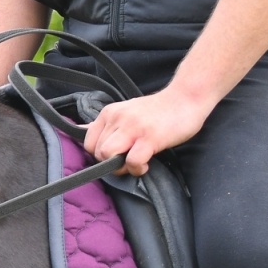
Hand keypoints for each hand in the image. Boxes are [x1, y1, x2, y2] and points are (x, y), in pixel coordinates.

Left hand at [81, 88, 212, 175]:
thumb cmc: (157, 110)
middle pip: (97, 152)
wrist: (185, 98)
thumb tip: (82, 130)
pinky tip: (146, 165)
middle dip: (110, 164)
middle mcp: (117, 118)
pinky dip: (138, 169)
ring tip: (135, 164)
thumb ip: (107, 124)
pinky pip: (133, 161)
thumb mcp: (125, 111)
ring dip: (121, 168)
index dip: (99, 156)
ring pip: (108, 155)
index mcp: (109, 113)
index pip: (88, 142)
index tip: (115, 157)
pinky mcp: (150, 137)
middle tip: (127, 163)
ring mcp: (133, 127)